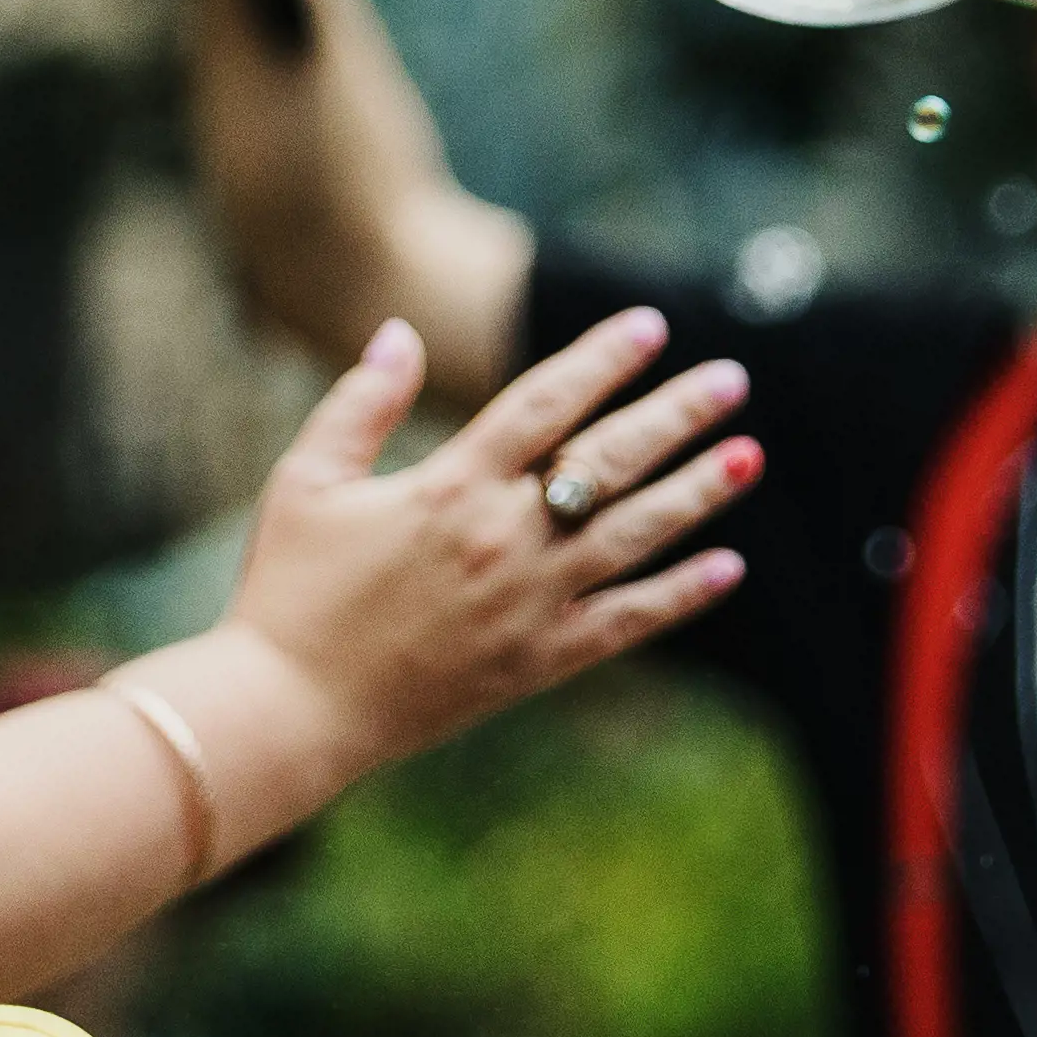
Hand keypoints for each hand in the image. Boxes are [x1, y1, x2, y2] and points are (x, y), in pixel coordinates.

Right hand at [216, 307, 746, 779]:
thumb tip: (402, 330)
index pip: (544, 403)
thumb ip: (361, 401)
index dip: (602, 359)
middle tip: (732, 378)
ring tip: (750, 455)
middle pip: (609, 460)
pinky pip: (624, 623)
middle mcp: (501, 538)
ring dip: (697, 493)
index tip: (652, 325)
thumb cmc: (286, 591)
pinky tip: (729, 568)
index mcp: (448, 486)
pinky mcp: (535, 662)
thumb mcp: (307, 480)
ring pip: (633, 536)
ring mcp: (526, 603)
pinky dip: (679, 596)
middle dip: (676, 414)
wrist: (287, 712)